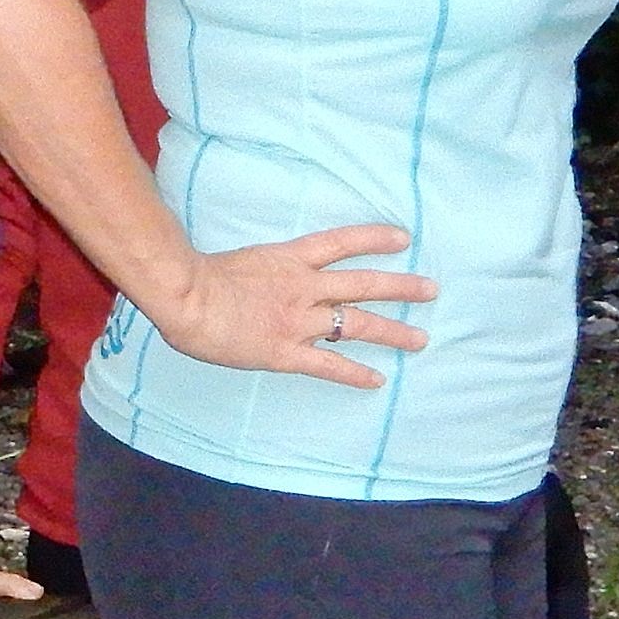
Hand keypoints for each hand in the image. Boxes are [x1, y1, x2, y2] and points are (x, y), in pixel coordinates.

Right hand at [141, 223, 437, 389]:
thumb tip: (254, 281)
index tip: (403, 238)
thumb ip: (256, 271)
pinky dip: (355, 373)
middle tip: (431, 290)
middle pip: (363, 284)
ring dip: (392, 331)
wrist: (187, 297)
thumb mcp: (234, 261)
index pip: (341, 243)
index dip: (374, 238)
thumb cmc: (197, 277)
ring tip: (421, 340)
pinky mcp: (286, 352)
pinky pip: (329, 365)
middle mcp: (303, 288)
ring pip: (356, 324)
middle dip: (401, 287)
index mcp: (288, 260)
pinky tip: (377, 380)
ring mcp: (298, 321)